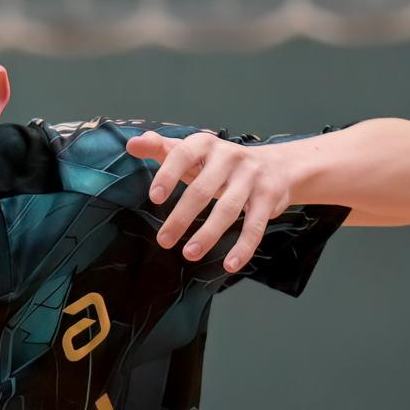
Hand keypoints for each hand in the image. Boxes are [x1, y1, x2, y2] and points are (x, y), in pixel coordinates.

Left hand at [126, 130, 292, 272]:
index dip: (168, 175)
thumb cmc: (222, 163)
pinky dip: (243, 247)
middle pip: (203, 189)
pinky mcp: (268, 198)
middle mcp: (230, 157)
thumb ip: (162, 149)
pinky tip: (230, 265)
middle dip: (181, 217)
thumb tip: (131, 144)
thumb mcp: (193, 152)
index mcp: (206, 145)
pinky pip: (255, 226)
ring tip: (189, 254)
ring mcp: (251, 177)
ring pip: (227, 209)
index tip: (154, 197)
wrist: (277, 165)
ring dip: (208, 235)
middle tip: (163, 240)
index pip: (184, 154)